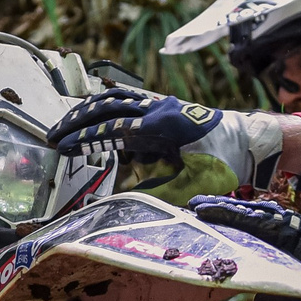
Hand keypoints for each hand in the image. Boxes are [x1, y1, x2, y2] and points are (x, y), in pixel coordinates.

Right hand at [48, 88, 287, 188]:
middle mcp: (157, 108)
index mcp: (162, 125)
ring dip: (88, 112)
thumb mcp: (193, 185)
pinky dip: (105, 109)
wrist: (248, 140)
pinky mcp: (161, 106)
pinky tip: (92, 120)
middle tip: (52, 137)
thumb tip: (123, 202)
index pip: (113, 129)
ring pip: (114, 99)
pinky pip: (126, 101)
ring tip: (65, 126)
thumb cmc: (223, 163)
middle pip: (107, 108)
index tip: (61, 148)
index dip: (84, 138)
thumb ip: (158, 192)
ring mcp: (159, 103)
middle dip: (77, 122)